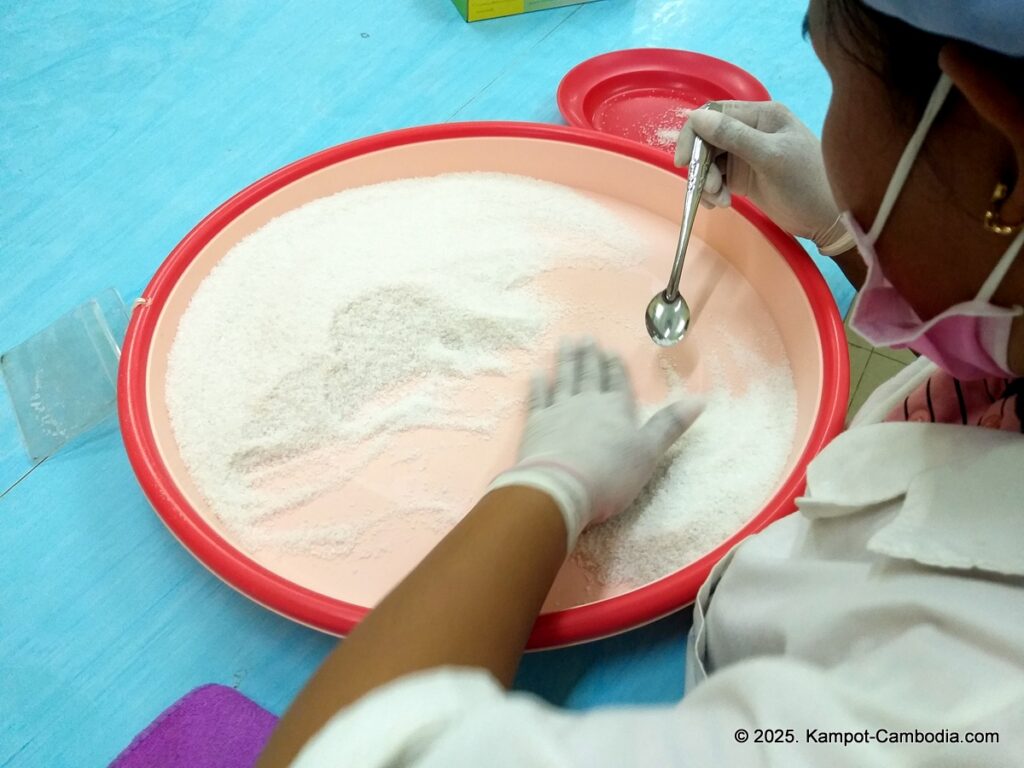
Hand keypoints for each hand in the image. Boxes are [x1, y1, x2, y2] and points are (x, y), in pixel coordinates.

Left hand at [488, 339, 701, 550]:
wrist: (562, 487)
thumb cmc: (611, 473)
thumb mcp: (649, 452)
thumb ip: (670, 425)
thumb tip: (700, 400)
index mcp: (617, 409)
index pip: (618, 383)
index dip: (615, 367)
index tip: (611, 350)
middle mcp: (588, 403)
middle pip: (590, 375)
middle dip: (590, 356)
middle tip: (585, 337)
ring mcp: (559, 410)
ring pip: (564, 379)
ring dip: (566, 360)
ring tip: (566, 343)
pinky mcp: (536, 424)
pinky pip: (538, 398)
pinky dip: (538, 385)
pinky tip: (538, 373)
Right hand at [675, 101, 852, 255]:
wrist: (828, 218)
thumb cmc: (807, 183)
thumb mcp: (770, 158)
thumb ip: (733, 136)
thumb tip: (696, 118)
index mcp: (761, 115)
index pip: (713, 114)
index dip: (693, 136)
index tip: (684, 163)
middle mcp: (751, 130)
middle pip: (707, 140)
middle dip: (702, 165)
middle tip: (709, 190)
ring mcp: (746, 154)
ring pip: (709, 161)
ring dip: (706, 182)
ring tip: (720, 201)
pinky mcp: (744, 176)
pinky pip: (716, 178)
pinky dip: (712, 192)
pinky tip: (722, 204)